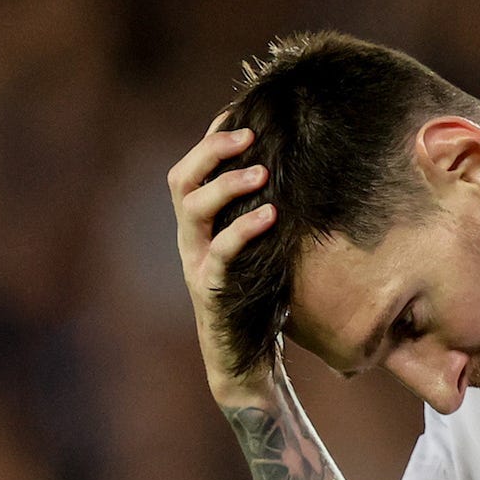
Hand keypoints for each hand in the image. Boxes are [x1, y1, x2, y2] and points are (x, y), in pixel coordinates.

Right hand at [167, 113, 278, 404]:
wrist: (246, 365)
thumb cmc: (260, 306)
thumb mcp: (263, 252)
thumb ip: (265, 216)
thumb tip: (298, 175)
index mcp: (199, 228)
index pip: (191, 171)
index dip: (210, 139)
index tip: (241, 114)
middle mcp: (190, 242)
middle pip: (181, 180)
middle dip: (211, 151)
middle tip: (248, 134)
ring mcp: (196, 266)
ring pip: (192, 209)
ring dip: (226, 184)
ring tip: (261, 172)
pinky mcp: (211, 291)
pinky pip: (220, 252)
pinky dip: (243, 228)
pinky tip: (271, 214)